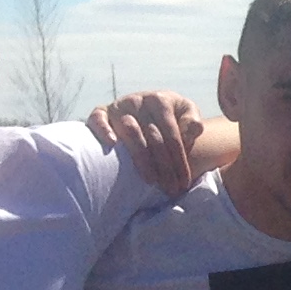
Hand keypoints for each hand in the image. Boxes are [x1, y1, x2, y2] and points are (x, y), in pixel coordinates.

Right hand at [85, 90, 204, 194]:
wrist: (150, 105)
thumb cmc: (172, 115)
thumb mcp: (187, 112)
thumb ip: (192, 121)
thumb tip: (190, 131)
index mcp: (160, 101)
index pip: (172, 134)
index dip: (180, 160)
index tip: (185, 183)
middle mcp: (138, 101)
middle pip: (153, 138)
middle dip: (165, 167)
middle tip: (170, 189)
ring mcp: (119, 106)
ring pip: (130, 133)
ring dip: (141, 160)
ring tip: (151, 181)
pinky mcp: (102, 111)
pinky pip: (98, 118)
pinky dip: (103, 129)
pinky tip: (112, 144)